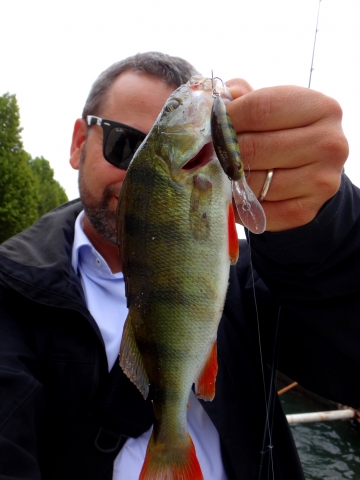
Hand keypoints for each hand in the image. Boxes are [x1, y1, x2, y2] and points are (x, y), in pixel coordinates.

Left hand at [226, 80, 348, 231]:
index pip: (259, 108)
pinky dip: (238, 205)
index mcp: (321, 108)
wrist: (311, 175)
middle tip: (212, 152)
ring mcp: (320, 181)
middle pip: (253, 147)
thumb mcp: (272, 107)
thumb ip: (244, 97)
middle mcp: (329, 144)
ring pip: (253, 181)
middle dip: (225, 151)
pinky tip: (234, 195)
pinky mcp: (305, 212)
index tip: (213, 125)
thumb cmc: (284, 134)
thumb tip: (219, 98)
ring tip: (223, 173)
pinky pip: (256, 210)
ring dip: (229, 180)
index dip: (227, 118)